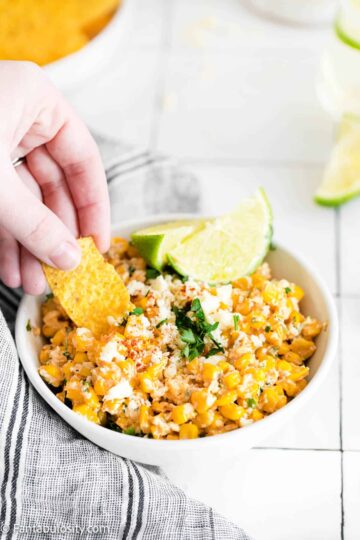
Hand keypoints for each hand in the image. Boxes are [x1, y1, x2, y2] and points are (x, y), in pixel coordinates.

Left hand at [0, 61, 109, 294]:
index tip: (97, 245)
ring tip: (32, 281)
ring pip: (24, 200)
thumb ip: (35, 225)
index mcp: (37, 101)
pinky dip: (3, 236)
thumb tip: (68, 258)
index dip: (94, 207)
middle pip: (53, 187)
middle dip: (52, 236)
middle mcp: (19, 116)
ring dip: (27, 244)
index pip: (84, 160)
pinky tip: (7, 267)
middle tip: (61, 272)